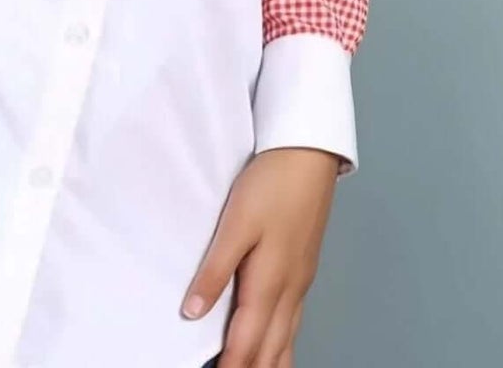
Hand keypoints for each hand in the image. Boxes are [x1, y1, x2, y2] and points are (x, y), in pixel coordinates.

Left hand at [181, 147, 341, 366]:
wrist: (309, 155)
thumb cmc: (272, 185)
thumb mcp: (236, 223)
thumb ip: (215, 269)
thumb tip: (193, 312)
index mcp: (268, 282)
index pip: (246, 341)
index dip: (232, 366)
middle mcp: (289, 289)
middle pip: (270, 348)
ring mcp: (300, 281)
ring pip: (286, 338)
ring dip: (271, 362)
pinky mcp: (304, 269)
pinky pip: (294, 321)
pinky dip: (284, 343)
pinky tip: (279, 345)